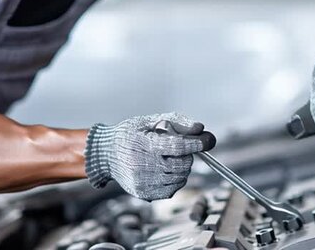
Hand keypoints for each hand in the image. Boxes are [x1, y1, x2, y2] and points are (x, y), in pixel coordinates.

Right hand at [84, 112, 215, 200]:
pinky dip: (175, 180)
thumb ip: (177, 122)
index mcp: (145, 144)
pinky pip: (172, 190)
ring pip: (180, 178)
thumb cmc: (130, 134)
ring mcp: (143, 182)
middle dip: (188, 155)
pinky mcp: (144, 194)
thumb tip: (200, 128)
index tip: (209, 140)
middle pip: (182, 164)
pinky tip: (164, 170)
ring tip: (168, 158)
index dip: (197, 143)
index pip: (178, 145)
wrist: (105, 154)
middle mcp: (143, 166)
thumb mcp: (151, 120)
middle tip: (178, 148)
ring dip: (182, 168)